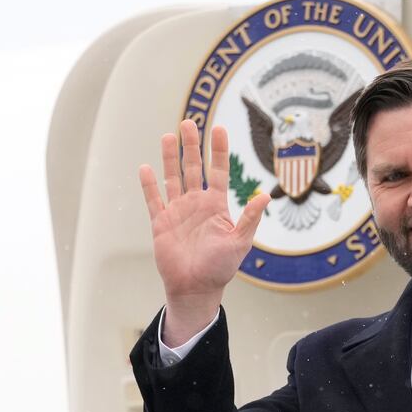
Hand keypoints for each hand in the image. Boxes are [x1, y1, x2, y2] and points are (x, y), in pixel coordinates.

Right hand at [138, 120, 269, 345]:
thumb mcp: (239, 243)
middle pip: (193, 168)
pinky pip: (153, 200)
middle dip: (191, 145)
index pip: (218, 171)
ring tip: (168, 136)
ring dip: (170, 158)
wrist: (195, 289)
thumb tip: (266, 195)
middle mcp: (196, 204)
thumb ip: (250, 218)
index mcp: (216, 206)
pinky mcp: (161, 223)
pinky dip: (149, 185)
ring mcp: (177, 212)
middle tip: (188, 122)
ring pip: (173, 178)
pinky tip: (145, 168)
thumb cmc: (220, 269)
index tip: (219, 128)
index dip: (219, 150)